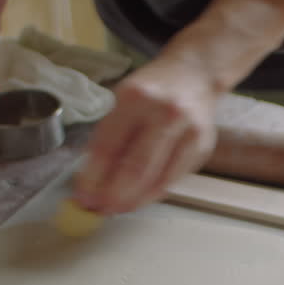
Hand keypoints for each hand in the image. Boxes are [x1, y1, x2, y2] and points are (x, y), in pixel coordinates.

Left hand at [73, 56, 218, 213]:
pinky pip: (172, 180)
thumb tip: (91, 181)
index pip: (108, 147)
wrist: (195, 74)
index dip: (92, 178)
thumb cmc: (153, 89)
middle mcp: (164, 113)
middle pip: (135, 169)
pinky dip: (152, 194)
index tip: (82, 197)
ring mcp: (188, 131)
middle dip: (112, 196)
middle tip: (98, 210)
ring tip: (115, 209)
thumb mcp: (124, 100)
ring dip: (132, 201)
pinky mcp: (202, 147)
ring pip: (156, 180)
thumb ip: (109, 136)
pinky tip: (137, 198)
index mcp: (136, 97)